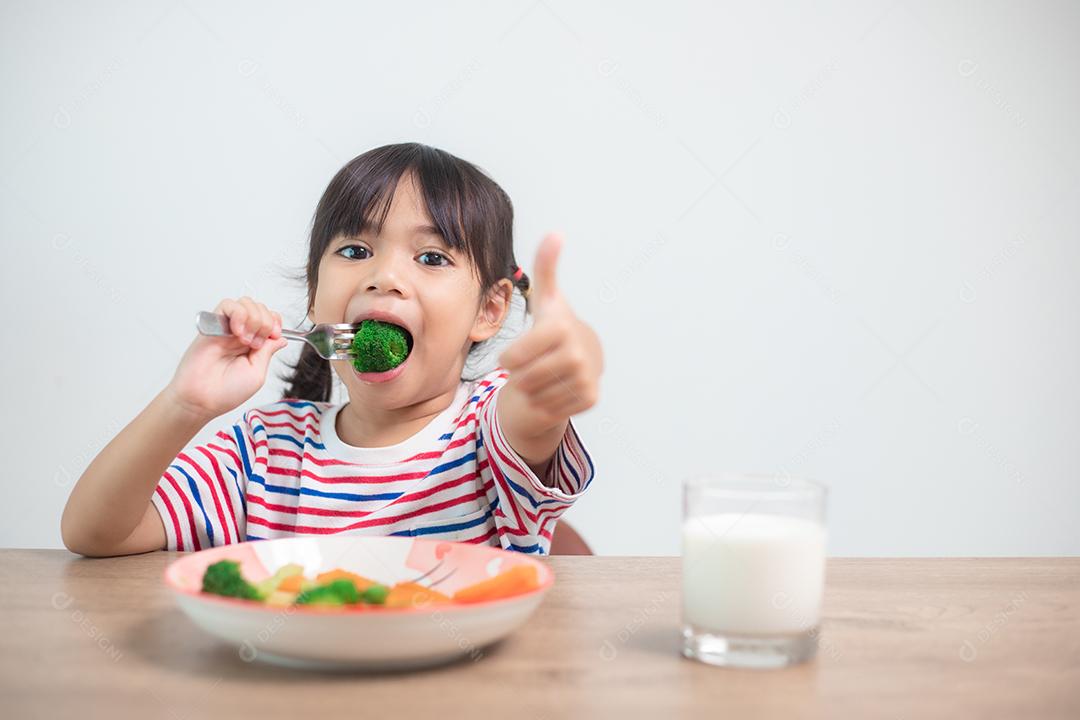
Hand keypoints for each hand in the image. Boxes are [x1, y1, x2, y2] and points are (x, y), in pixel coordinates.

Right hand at [166, 296, 287, 420]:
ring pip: (246, 303)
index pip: (270, 319)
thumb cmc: (227, 392)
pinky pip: (228, 305)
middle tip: (256, 343)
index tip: (274, 335)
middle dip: (266, 322)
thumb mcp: (257, 373)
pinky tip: (237, 332)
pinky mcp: (212, 324)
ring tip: (245, 340)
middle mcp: (241, 334)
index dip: (275, 322)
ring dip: (253, 319)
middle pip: (260, 308)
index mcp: (254, 345)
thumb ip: (268, 352)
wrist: (202, 397)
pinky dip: (238, 314)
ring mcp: (227, 329)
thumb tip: (281, 338)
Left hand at [498, 233, 602, 429]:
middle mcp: (578, 354)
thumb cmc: (556, 327)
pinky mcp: (590, 398)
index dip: (509, 358)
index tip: (517, 352)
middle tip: (534, 363)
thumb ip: (546, 267)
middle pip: (522, 379)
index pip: (513, 358)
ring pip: (534, 396)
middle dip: (521, 375)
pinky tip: (555, 387)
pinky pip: (549, 409)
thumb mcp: (547, 298)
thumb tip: (555, 233)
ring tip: (543, 374)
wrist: (585, 357)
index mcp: (561, 328)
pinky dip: (546, 403)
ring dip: (532, 389)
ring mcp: (586, 378)